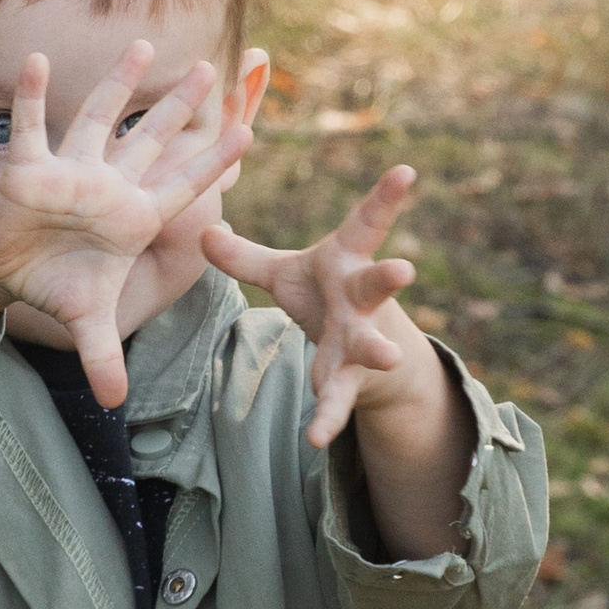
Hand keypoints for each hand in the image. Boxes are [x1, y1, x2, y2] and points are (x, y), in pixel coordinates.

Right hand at [0, 41, 250, 406]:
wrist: (4, 268)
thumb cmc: (54, 283)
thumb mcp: (85, 321)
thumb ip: (104, 355)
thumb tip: (116, 401)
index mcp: (132, 218)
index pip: (183, 186)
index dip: (214, 161)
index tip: (250, 131)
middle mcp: (107, 186)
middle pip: (152, 140)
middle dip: (181, 107)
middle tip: (214, 70)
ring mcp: (70, 172)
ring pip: (99, 119)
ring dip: (118, 84)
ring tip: (144, 44)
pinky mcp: (28, 170)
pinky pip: (30, 127)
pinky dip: (31, 97)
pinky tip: (38, 61)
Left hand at [202, 165, 430, 447]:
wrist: (366, 356)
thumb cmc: (323, 295)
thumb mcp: (283, 273)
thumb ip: (244, 257)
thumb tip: (202, 231)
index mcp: (346, 260)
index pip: (368, 223)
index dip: (385, 198)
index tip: (406, 170)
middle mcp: (360, 297)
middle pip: (377, 283)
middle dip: (389, 277)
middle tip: (404, 269)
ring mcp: (360, 338)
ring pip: (369, 343)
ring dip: (378, 349)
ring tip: (387, 356)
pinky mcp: (349, 377)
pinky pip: (338, 398)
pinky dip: (327, 417)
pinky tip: (315, 438)